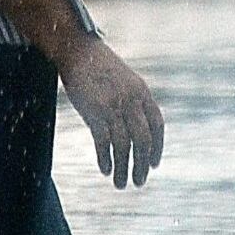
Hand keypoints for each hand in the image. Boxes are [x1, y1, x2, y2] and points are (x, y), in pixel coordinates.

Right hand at [55, 35, 163, 188]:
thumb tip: (138, 126)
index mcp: (142, 92)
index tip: (153, 164)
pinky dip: (106, 159)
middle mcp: (131, 100)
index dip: (157, 148)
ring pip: (124, 146)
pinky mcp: (95, 111)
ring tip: (121, 184)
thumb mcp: (126, 79)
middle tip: (139, 181)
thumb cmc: (99, 66)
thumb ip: (134, 100)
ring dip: (124, 169)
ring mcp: (113, 106)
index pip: (157, 125)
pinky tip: (106, 170)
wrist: (77, 50)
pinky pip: (104, 142)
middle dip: (141, 165)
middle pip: (143, 140)